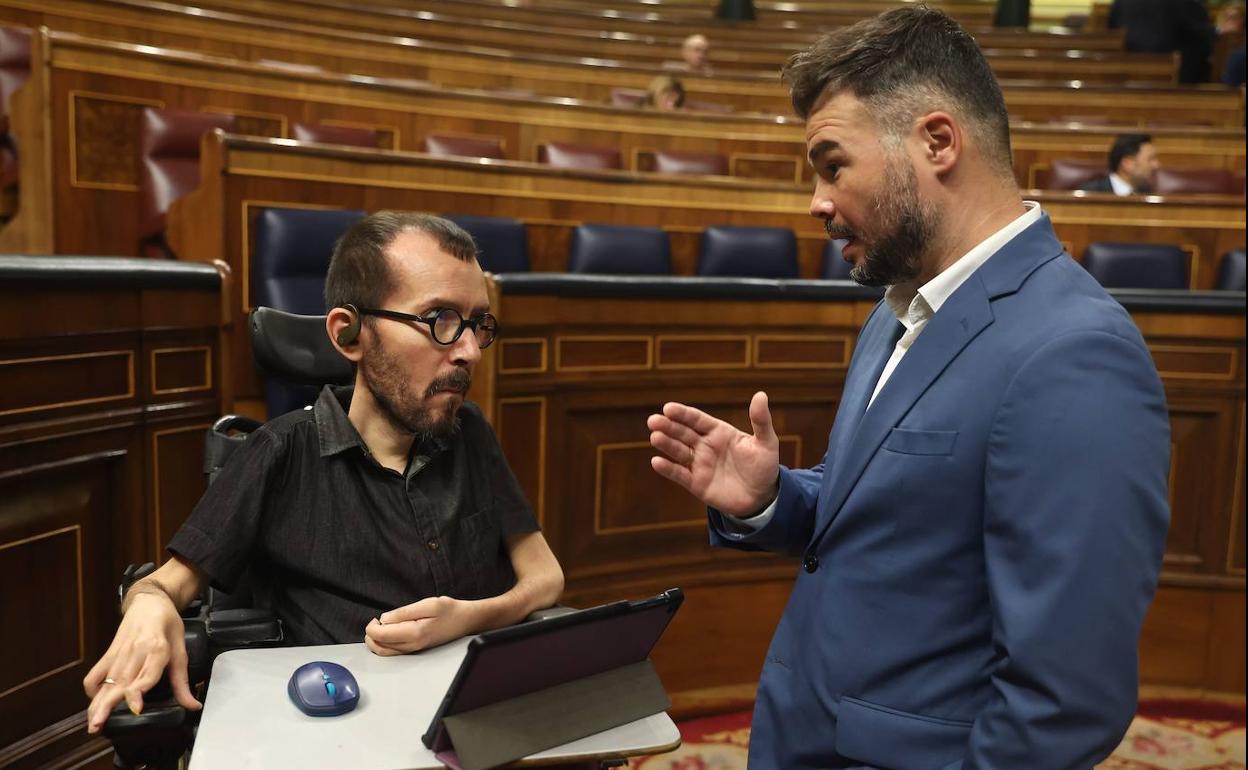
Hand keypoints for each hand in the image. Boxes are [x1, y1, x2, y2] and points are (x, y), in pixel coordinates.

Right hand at [82, 592, 200, 732]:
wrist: (149, 602)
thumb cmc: (168, 625)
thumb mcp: (181, 650)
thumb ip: (183, 681)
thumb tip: (193, 706)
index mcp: (157, 648)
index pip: (146, 673)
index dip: (139, 691)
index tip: (135, 708)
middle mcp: (135, 651)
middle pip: (121, 682)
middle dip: (108, 705)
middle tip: (99, 726)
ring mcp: (119, 652)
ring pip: (105, 681)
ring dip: (97, 703)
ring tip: (93, 723)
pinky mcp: (108, 653)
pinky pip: (95, 673)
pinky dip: (92, 689)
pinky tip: (95, 702)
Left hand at [364, 596, 475, 655]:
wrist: (466, 620)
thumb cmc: (450, 610)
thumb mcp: (428, 604)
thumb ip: (404, 612)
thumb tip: (384, 619)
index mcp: (414, 633)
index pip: (382, 636)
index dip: (372, 628)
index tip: (374, 618)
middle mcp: (413, 645)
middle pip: (381, 648)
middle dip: (371, 636)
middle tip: (374, 622)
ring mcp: (415, 649)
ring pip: (386, 652)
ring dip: (377, 641)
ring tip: (379, 627)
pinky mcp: (417, 649)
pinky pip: (394, 652)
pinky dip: (385, 644)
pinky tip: (388, 632)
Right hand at [647, 391, 779, 516]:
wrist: (762, 497)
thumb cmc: (764, 466)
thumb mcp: (766, 442)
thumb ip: (760, 420)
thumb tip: (761, 395)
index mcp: (718, 432)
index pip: (697, 419)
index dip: (683, 414)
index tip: (668, 408)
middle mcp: (705, 445)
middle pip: (683, 433)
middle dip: (668, 426)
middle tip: (654, 420)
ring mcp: (699, 464)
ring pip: (678, 451)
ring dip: (666, 444)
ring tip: (655, 437)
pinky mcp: (696, 483)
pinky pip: (679, 474)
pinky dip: (668, 469)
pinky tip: (656, 462)